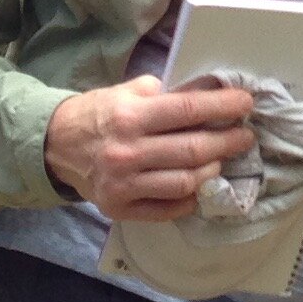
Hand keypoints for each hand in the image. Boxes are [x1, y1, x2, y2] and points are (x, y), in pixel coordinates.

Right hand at [44, 76, 257, 219]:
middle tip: (245, 137)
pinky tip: (198, 184)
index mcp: (130, 117)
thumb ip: (165, 94)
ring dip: (212, 171)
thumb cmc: (100, 114)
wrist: (57, 147)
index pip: (188, 110)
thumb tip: (210, 92)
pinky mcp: (120, 209)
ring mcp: (124, 185)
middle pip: (193, 150)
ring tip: (221, 159)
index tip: (246, 104)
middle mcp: (128, 152)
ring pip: (185, 183)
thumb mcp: (128, 92)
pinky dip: (190, 198)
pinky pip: (168, 209)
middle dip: (227, 142)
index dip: (222, 106)